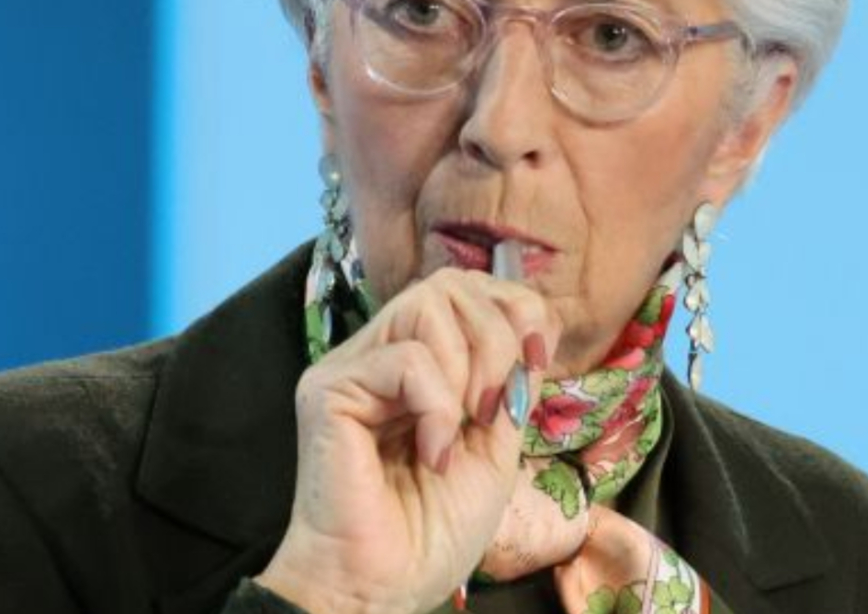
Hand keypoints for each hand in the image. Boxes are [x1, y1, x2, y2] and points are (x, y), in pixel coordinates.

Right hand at [256, 268, 557, 613]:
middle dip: (498, 337)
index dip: (516, 308)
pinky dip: (437, 406)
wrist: (384, 590)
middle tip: (494, 409)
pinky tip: (430, 454)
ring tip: (461, 431)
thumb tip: (533, 331)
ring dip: (469, 368)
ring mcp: (352, 368)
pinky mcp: (329, 390)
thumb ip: (510, 384)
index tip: (539, 360)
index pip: (468, 288)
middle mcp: (379, 354)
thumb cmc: (432, 533)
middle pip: (450, 284)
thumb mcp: (496, 447)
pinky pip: (406, 359)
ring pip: (427, 303)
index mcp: (419, 365)